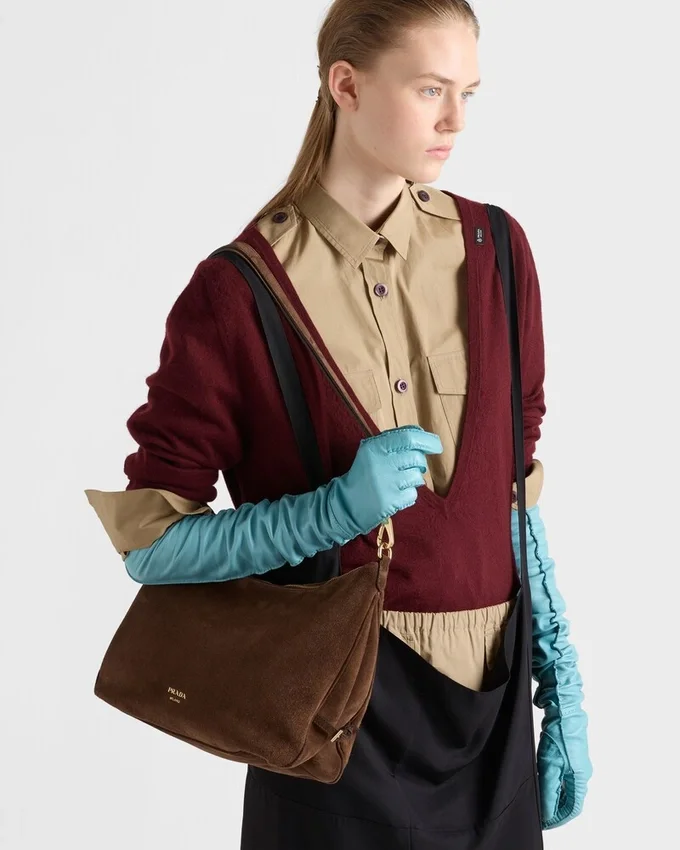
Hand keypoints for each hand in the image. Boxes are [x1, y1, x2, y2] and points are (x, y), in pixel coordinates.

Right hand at [328, 425, 442, 536]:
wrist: (346, 503)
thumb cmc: (365, 473)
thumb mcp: (372, 450)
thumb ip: (394, 439)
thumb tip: (423, 434)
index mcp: (374, 447)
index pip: (408, 437)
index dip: (427, 440)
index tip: (437, 445)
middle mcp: (380, 463)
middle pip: (416, 457)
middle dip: (420, 462)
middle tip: (411, 467)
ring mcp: (386, 484)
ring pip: (418, 476)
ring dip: (414, 479)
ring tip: (399, 481)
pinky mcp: (391, 502)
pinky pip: (414, 494)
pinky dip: (409, 494)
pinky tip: (396, 494)